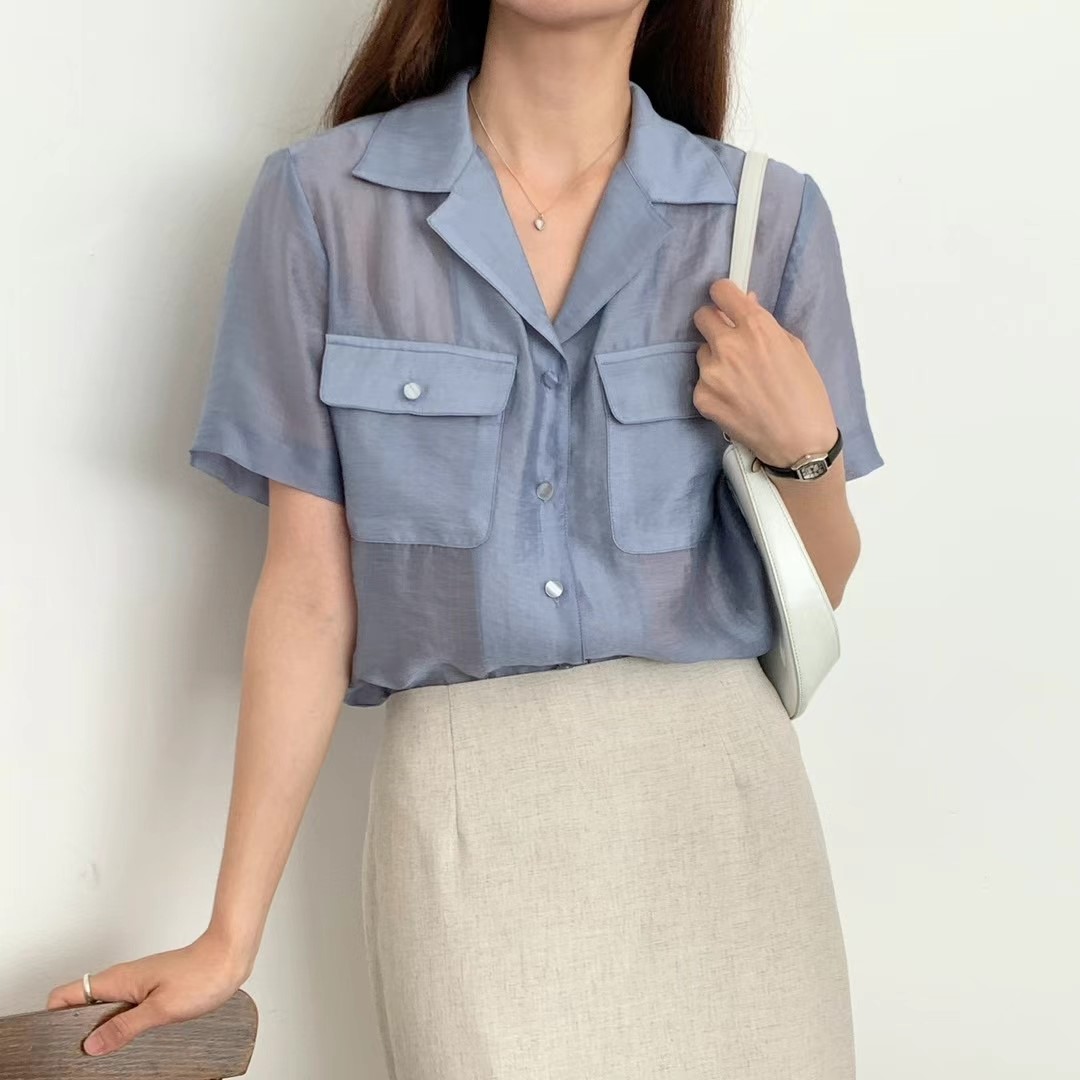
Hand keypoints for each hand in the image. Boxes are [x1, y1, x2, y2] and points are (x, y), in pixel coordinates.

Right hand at [44, 927, 251, 1056]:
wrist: (230, 956)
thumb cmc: (201, 975)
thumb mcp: (160, 1009)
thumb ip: (124, 1028)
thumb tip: (91, 1046)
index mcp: (117, 980)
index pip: (65, 995)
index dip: (50, 1018)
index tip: (52, 1044)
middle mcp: (122, 980)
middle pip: (80, 1006)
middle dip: (74, 1031)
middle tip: (80, 1058)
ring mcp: (137, 985)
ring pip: (103, 1010)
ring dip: (100, 1031)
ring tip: (104, 1055)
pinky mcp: (152, 990)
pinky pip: (124, 1010)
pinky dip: (121, 1026)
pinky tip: (129, 1044)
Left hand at [691, 278, 837, 467]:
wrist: (799, 444)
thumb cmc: (806, 396)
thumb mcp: (794, 349)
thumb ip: (764, 324)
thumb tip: (746, 304)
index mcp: (757, 328)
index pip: (721, 292)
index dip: (723, 295)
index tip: (725, 301)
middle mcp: (729, 346)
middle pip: (702, 317)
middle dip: (715, 324)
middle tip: (730, 339)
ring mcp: (712, 373)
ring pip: (703, 352)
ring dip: (716, 359)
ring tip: (740, 380)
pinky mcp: (702, 397)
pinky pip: (702, 382)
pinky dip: (714, 387)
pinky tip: (735, 400)